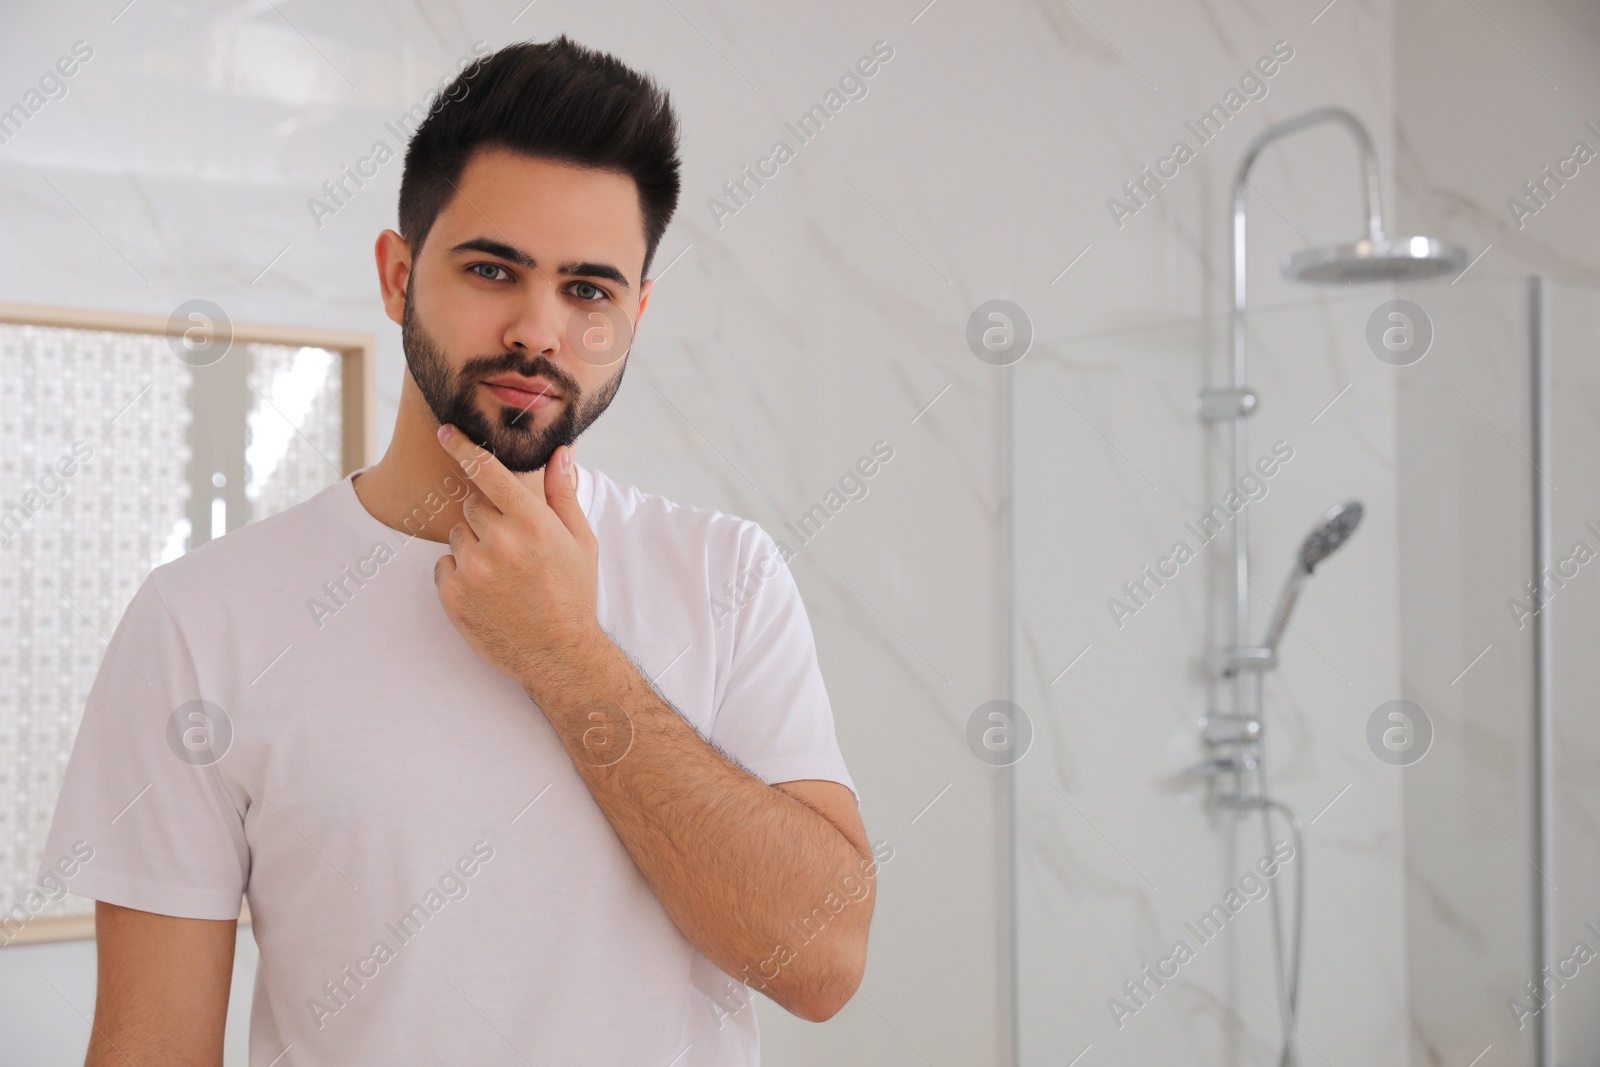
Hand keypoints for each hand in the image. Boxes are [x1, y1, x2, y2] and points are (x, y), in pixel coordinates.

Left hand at [432, 425, 605, 699]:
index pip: (488, 472)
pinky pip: (444, 566)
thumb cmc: (573, 595)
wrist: (558, 655)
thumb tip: (561, 452)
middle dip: (488, 520)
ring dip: (474, 548)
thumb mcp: (580, 542)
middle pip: (472, 506)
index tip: (444, 431)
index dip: (463, 448)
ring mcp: (473, 568)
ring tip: (502, 577)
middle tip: (513, 550)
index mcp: (532, 523)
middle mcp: (500, 541)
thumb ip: (563, 494)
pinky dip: (459, 575)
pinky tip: (487, 594)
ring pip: (458, 536)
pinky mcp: (452, 594)